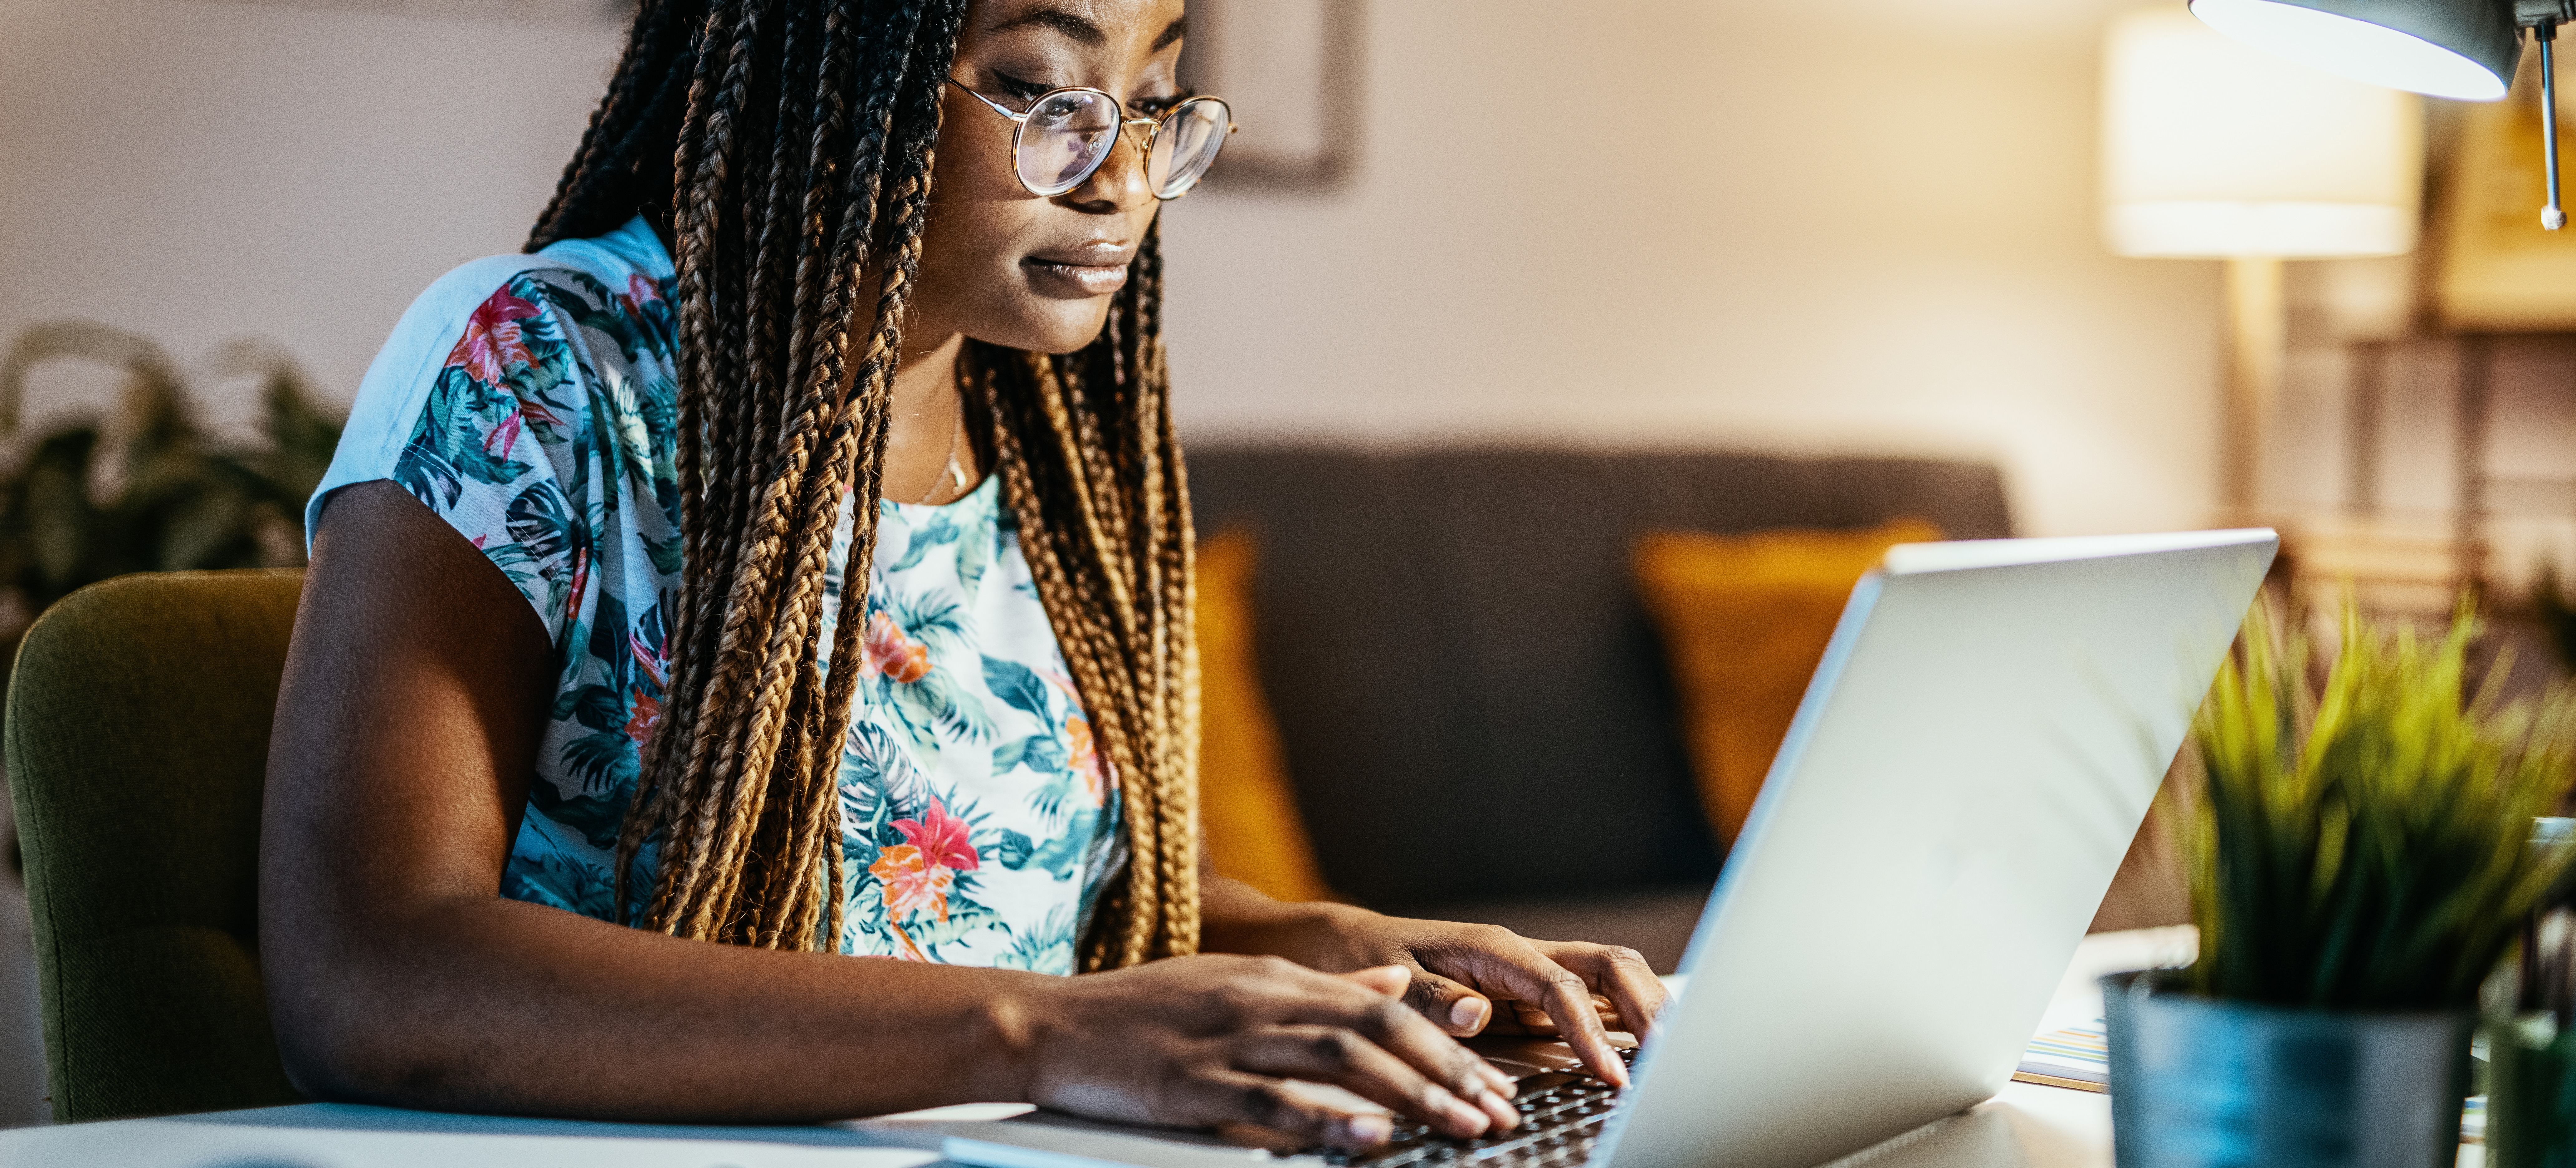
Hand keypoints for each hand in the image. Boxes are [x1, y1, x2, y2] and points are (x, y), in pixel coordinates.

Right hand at [1021, 956, 1520, 1149]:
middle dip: (1447, 1071)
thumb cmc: (1143, 1011)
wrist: (1050, 1023)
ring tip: (1460, 1125)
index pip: (1383, 1006)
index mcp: (1276, 978)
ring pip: (1339, 1059)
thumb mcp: (1238, 981)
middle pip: (1377, 1028)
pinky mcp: (1194, 1083)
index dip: (1446, 1045)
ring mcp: (1229, 1041)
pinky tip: (1368, 1137)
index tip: (1493, 1083)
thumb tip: (1393, 982)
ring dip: (1409, 1094)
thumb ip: (1321, 985)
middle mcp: (1263, 1001)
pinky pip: (1272, 1102)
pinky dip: (1326, 1119)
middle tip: (1498, 1111)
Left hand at [1264, 909, 1667, 1087]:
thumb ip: (1434, 1001)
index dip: (1590, 1032)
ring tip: (1671, 1055)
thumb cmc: (1364, 961)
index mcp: (1494, 950)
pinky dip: (1619, 1022)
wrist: (1345, 947)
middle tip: (1670, 1058)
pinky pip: (1587, 1002)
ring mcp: (1530, 974)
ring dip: (1644, 1010)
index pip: (1561, 988)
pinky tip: (1638, 1052)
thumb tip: (1479, 1016)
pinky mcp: (1528, 995)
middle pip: (1608, 966)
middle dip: (1646, 1006)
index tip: (1611, 1075)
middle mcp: (1522, 956)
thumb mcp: (1387, 981)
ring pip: (1608, 979)